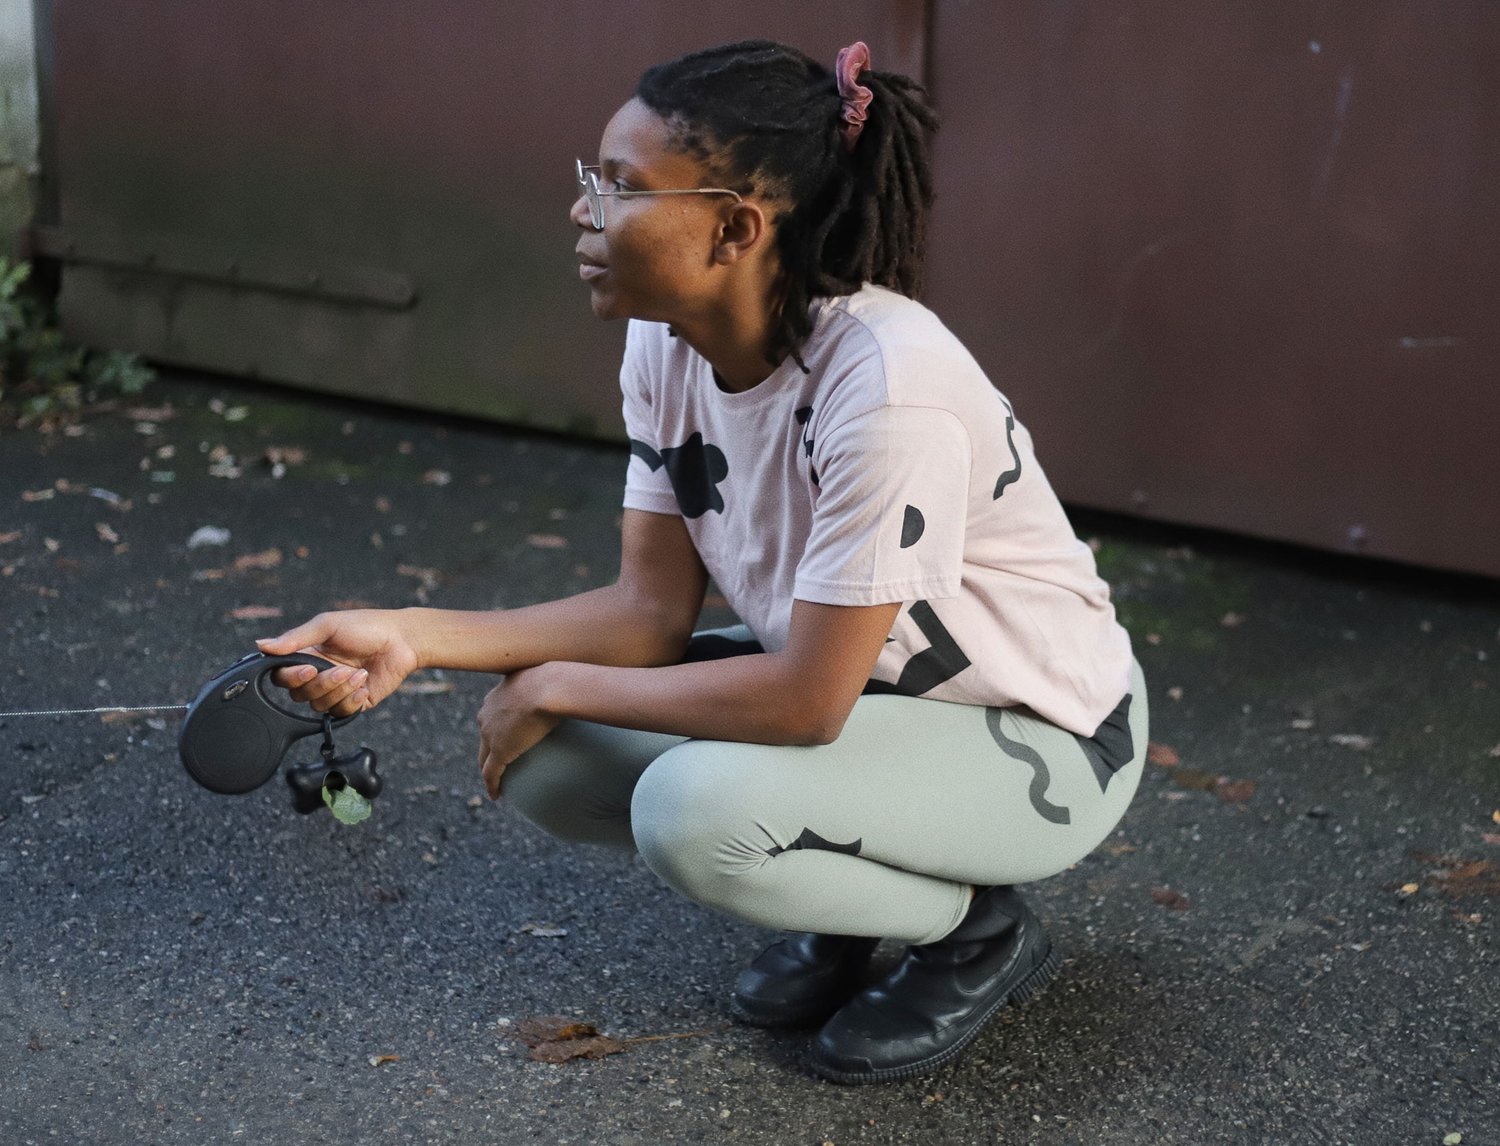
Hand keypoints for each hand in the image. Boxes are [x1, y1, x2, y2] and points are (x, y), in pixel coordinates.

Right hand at [256, 610, 420, 716]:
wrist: (403, 640)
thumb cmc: (366, 626)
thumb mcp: (328, 625)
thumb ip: (295, 638)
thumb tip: (261, 645)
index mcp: (307, 656)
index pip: (282, 676)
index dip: (291, 678)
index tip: (309, 669)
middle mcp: (318, 675)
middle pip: (300, 695)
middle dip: (322, 684)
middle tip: (343, 668)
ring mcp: (336, 690)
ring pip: (319, 705)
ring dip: (340, 690)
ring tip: (359, 673)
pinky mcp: (354, 703)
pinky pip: (340, 713)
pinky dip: (351, 701)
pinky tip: (364, 685)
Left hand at [477, 667, 559, 799]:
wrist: (549, 687)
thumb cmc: (556, 679)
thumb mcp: (550, 681)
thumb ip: (555, 688)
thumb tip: (575, 691)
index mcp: (499, 696)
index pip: (493, 715)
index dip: (496, 727)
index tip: (504, 734)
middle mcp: (488, 713)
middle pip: (484, 737)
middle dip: (488, 750)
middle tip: (496, 761)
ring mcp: (491, 734)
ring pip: (484, 757)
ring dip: (488, 769)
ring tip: (495, 781)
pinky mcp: (500, 751)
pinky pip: (491, 773)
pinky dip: (492, 786)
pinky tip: (496, 797)